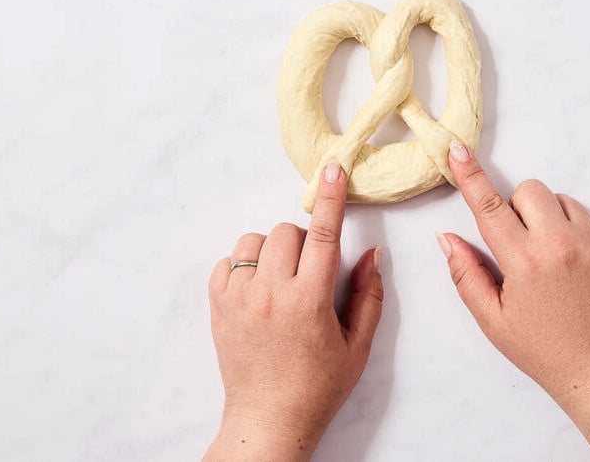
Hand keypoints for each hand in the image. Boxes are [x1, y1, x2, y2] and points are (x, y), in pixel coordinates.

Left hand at [204, 163, 382, 461]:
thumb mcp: (357, 346)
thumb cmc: (318, 387)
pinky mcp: (217, 306)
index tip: (333, 169)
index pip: (323, 235)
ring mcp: (239, 299)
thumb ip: (368, 295)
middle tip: (310, 272)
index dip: (330, 198)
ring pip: (255, 241)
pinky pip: (228, 261)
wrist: (268, 420)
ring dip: (273, 250)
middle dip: (303, 241)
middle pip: (287, 231)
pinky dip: (244, 266)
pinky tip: (258, 290)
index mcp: (309, 301)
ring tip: (282, 281)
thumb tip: (372, 254)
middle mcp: (271, 294)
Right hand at [439, 142, 589, 459]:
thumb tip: (446, 237)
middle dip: (519, 208)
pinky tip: (575, 260)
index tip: (458, 149)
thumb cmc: (540, 348)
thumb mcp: (492, 319)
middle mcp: (560, 244)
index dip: (470, 175)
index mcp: (524, 262)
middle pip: (530, 190)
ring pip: (561, 199)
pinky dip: (578, 227)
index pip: (490, 207)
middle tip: (521, 244)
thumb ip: (466, 274)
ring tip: (552, 256)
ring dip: (550, 217)